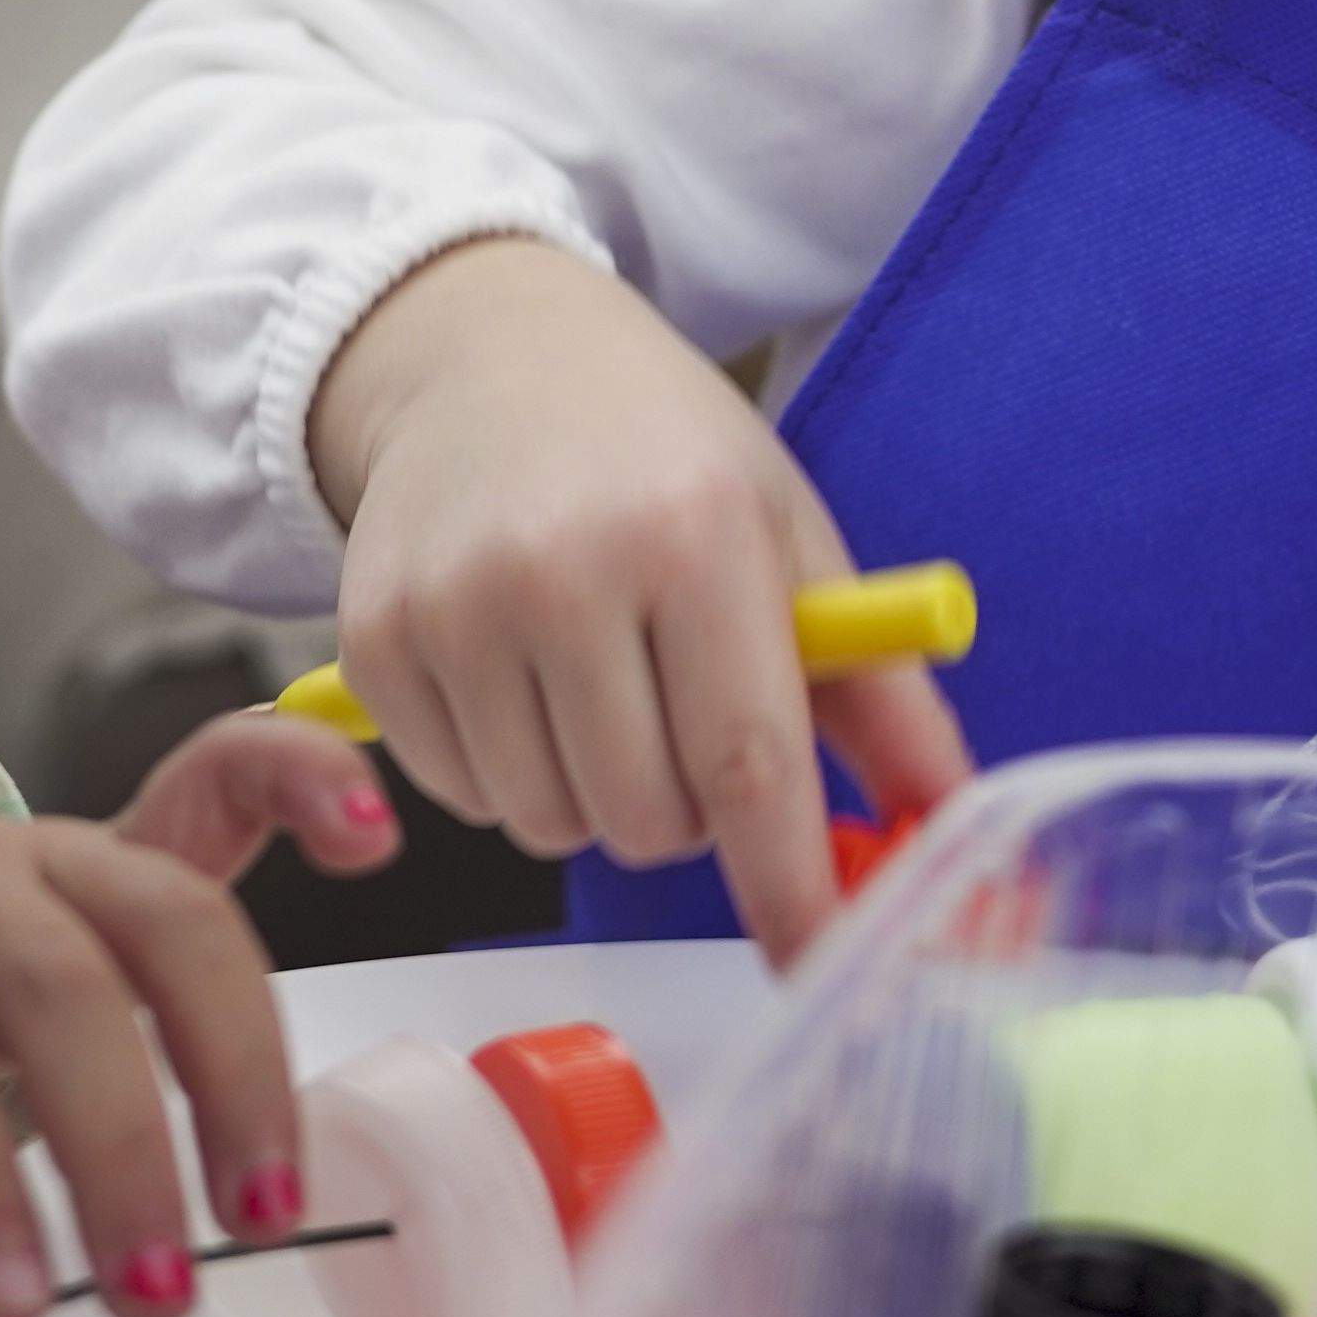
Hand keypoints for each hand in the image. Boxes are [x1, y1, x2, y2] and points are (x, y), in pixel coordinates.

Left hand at [0, 753, 382, 1316]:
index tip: (14, 1306)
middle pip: (57, 984)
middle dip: (121, 1147)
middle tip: (152, 1300)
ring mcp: (47, 840)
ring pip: (171, 919)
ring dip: (240, 1062)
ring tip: (270, 1208)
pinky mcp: (122, 837)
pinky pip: (225, 784)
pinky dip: (306, 783)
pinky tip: (375, 836)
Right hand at [311, 235, 972, 960]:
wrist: (485, 353)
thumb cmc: (662, 453)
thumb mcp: (787, 533)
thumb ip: (873, 691)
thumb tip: (945, 821)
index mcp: (695, 533)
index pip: (747, 759)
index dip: (788, 884)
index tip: (818, 963)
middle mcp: (564, 567)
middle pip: (646, 819)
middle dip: (686, 812)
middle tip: (684, 719)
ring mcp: (454, 604)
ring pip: (548, 826)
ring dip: (592, 797)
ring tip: (599, 687)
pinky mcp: (372, 638)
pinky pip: (459, 799)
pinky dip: (504, 773)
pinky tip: (517, 677)